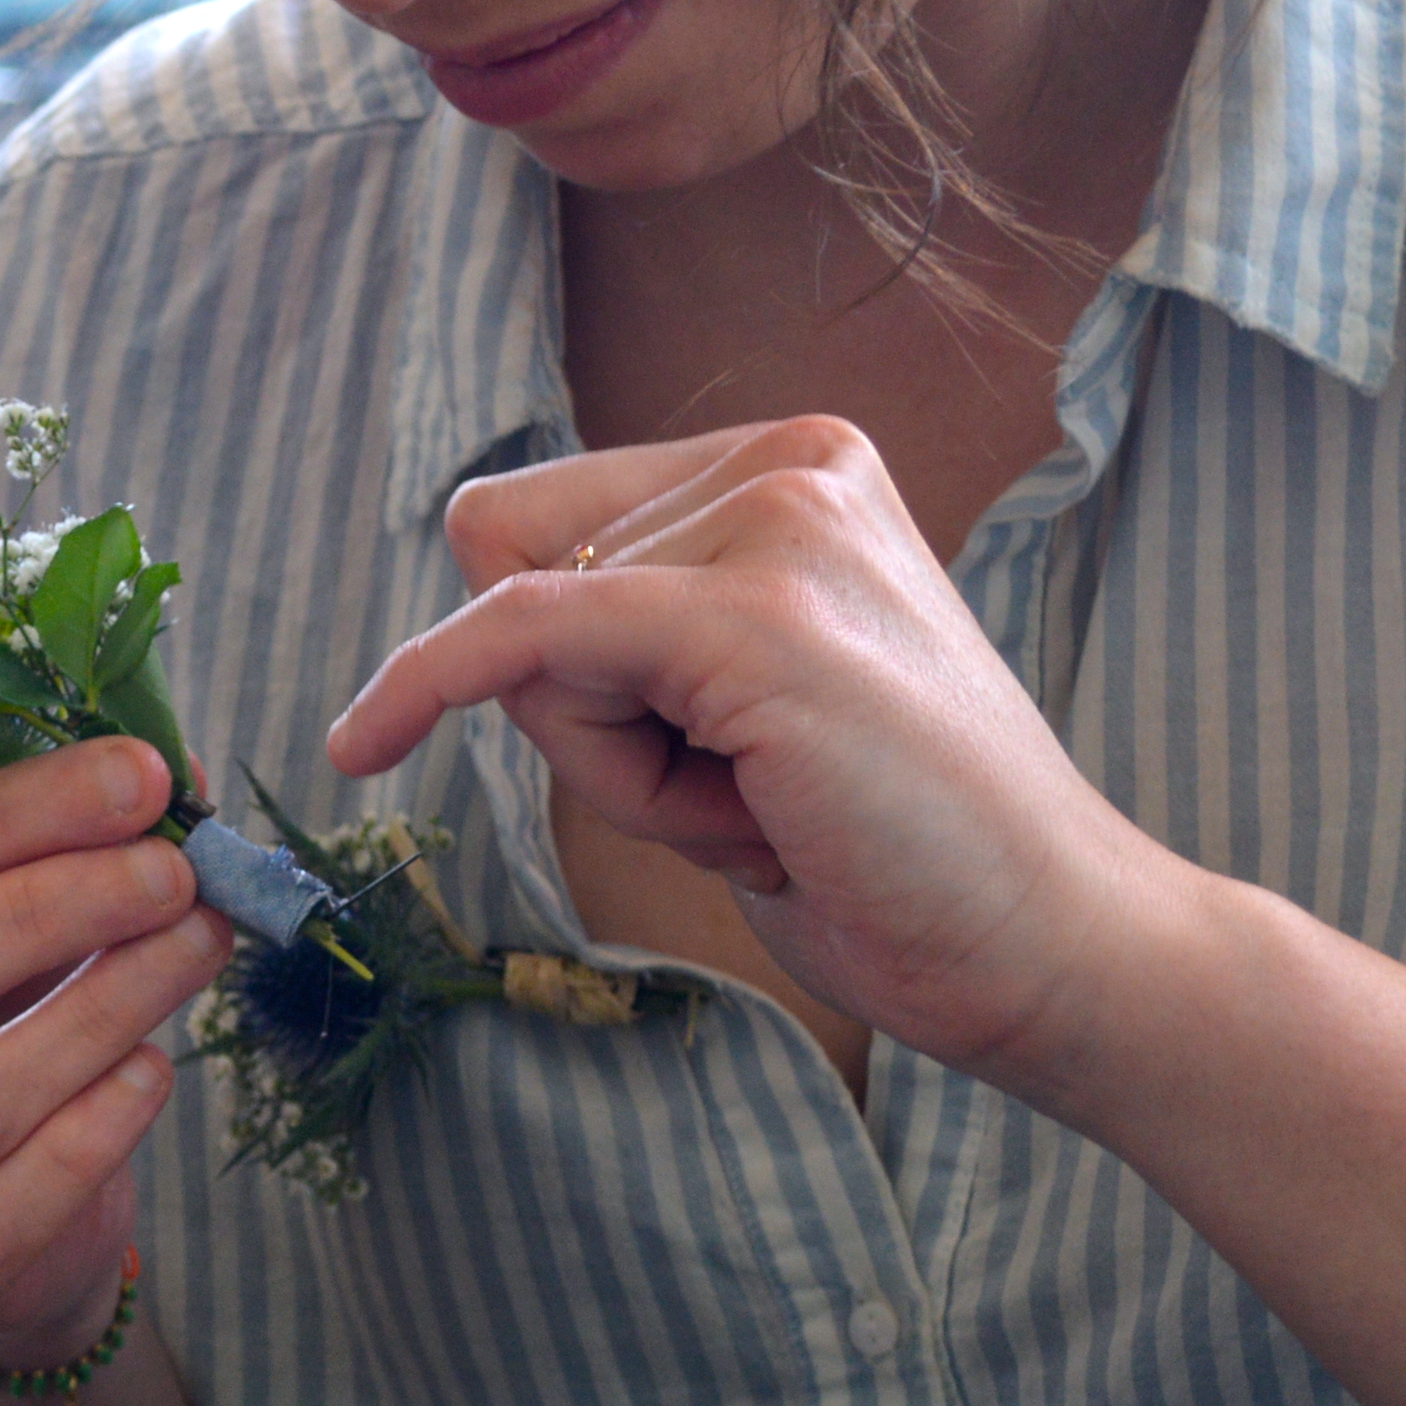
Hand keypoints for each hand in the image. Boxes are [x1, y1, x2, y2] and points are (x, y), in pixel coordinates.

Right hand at [0, 738, 230, 1361]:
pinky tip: (154, 1069)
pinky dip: (93, 1131)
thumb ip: (21, 857)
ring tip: (197, 944)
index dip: (4, 818)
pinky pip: (9, 1210)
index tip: (134, 776)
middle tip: (172, 869)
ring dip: (97, 1011)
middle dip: (45, 910)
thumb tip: (154, 774)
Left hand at [325, 417, 1178, 1086]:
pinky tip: (365, 741)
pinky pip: (515, 636)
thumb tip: (469, 534)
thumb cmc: (877, 849)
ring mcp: (783, 526)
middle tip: (753, 793)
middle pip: (521, 560)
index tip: (686, 750)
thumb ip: (610, 632)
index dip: (560, 658)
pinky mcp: (754, 620)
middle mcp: (795, 461)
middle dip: (585, 712)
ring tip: (769, 809)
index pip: (550, 521)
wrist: (1040, 945)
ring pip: (529, 627)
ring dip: (609, 764)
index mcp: (797, 466)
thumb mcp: (718, 712)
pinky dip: (425, 683)